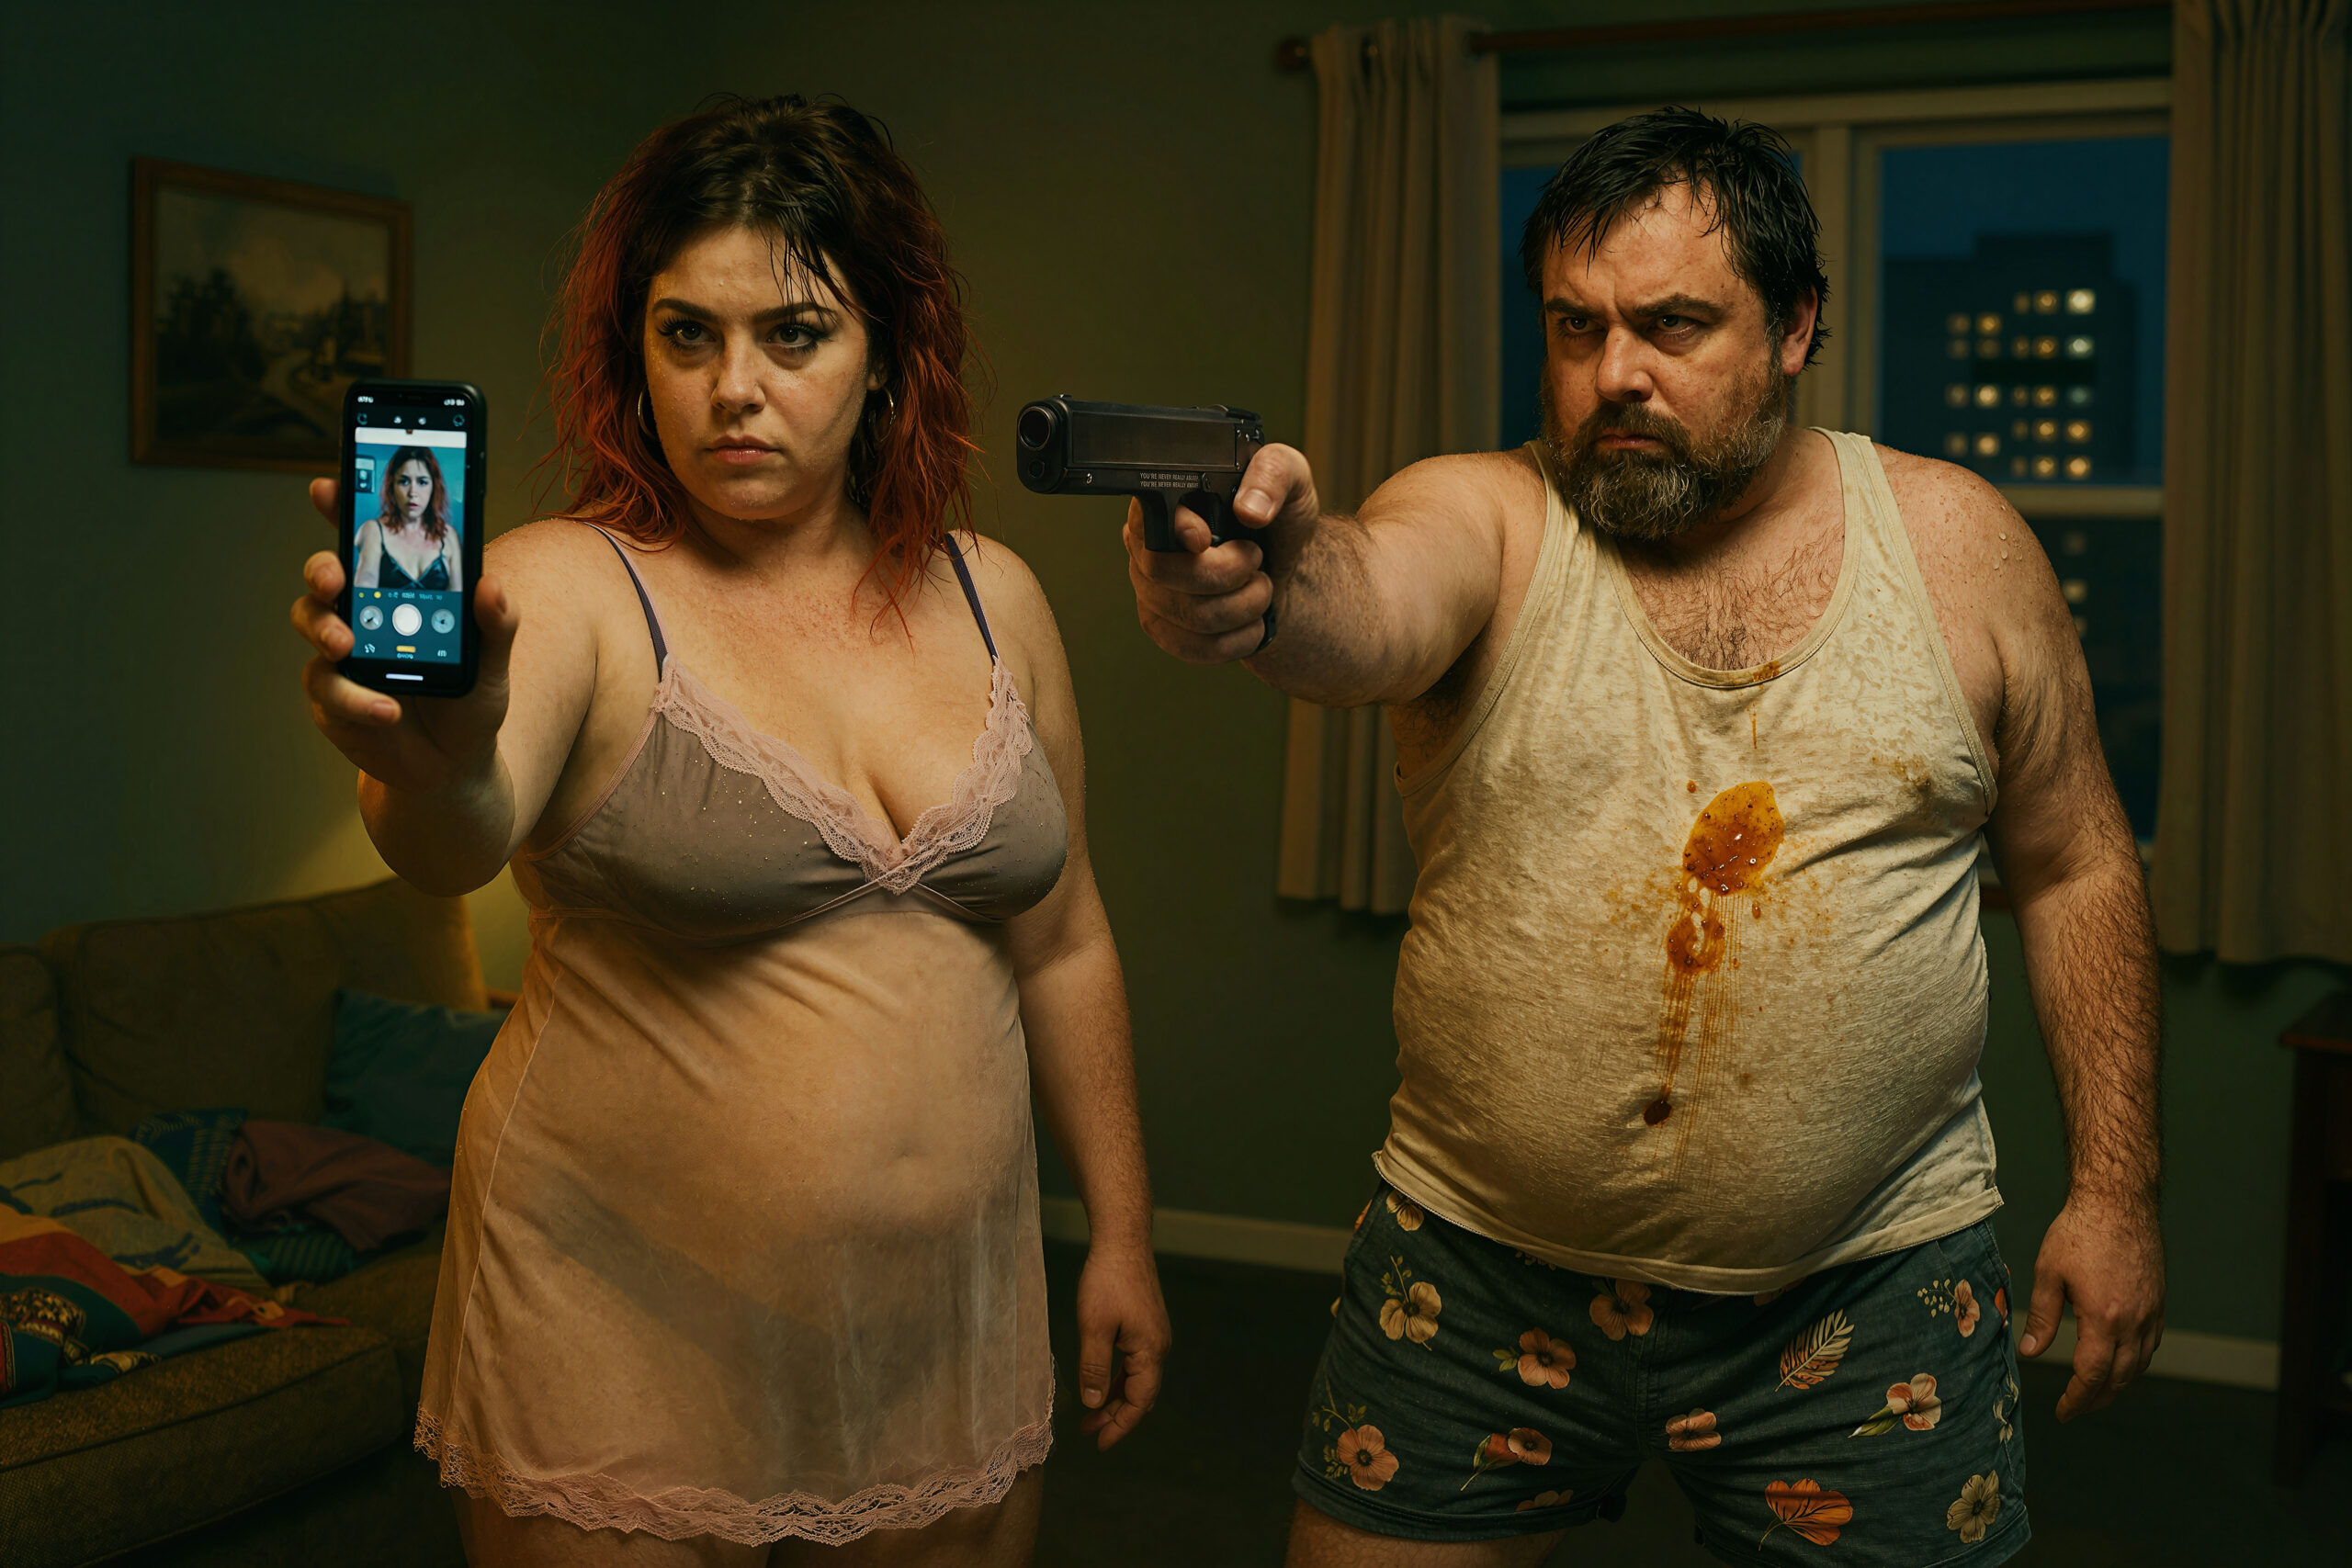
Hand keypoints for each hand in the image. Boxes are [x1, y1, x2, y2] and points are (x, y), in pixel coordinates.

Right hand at [290, 477, 519, 793]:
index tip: (328, 486)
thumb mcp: (493, 666)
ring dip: (326, 631)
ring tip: (349, 646)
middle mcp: (361, 617)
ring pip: (312, 626)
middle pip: (324, 578)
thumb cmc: (470, 706)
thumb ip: (495, 626)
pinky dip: (357, 699)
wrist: (454, 768)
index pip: (366, 543)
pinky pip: (329, 690)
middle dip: (322, 569)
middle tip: (335, 577)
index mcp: (398, 596)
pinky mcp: (332, 700)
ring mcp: (340, 657)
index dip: (342, 510)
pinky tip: (387, 710)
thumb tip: (491, 586)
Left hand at [1074, 1241, 1169, 1449]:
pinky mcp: (1146, 1324)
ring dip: (1115, 1397)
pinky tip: (1101, 1381)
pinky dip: (1118, 1377)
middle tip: (1087, 1432)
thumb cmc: (1107, 1281)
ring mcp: (1154, 1335)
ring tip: (1090, 1413)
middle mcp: (1159, 1346)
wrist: (1122, 1240)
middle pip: (1140, 1395)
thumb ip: (1094, 1368)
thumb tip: (1094, 1405)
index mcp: (1150, 1351)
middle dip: (1115, 1416)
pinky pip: (1134, 1362)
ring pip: (1137, 1379)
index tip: (1099, 1445)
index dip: (1120, 1427)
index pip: (1139, 1403)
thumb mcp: (1094, 1327)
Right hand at [1124, 442, 1317, 663]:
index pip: (1149, 517)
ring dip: (1244, 606)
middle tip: (1256, 558)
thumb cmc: (1280, 519)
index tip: (1206, 539)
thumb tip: (1249, 509)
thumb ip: (1273, 474)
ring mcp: (1150, 590)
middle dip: (1227, 573)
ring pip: (1189, 615)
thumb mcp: (1291, 479)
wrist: (1287, 567)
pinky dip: (1238, 639)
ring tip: (1261, 587)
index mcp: (1167, 499)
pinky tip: (1250, 621)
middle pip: (1164, 572)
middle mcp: (1147, 545)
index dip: (1177, 531)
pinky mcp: (1164, 628)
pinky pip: (1194, 648)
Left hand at [2019, 1193, 2163, 1421]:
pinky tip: (2120, 1360)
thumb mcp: (2048, 1273)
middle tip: (2077, 1407)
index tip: (2063, 1412)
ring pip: (2140, 1364)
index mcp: (2104, 1319)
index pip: (2092, 1375)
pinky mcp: (2159, 1302)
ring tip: (2097, 1391)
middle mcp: (2135, 1322)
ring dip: (2119, 1384)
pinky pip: (2151, 1344)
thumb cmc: (2079, 1232)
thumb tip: (2030, 1352)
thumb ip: (2041, 1316)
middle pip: (2120, 1378)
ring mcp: (2152, 1313)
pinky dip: (2136, 1362)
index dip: (2077, 1399)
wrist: (2119, 1202)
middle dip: (2098, 1398)